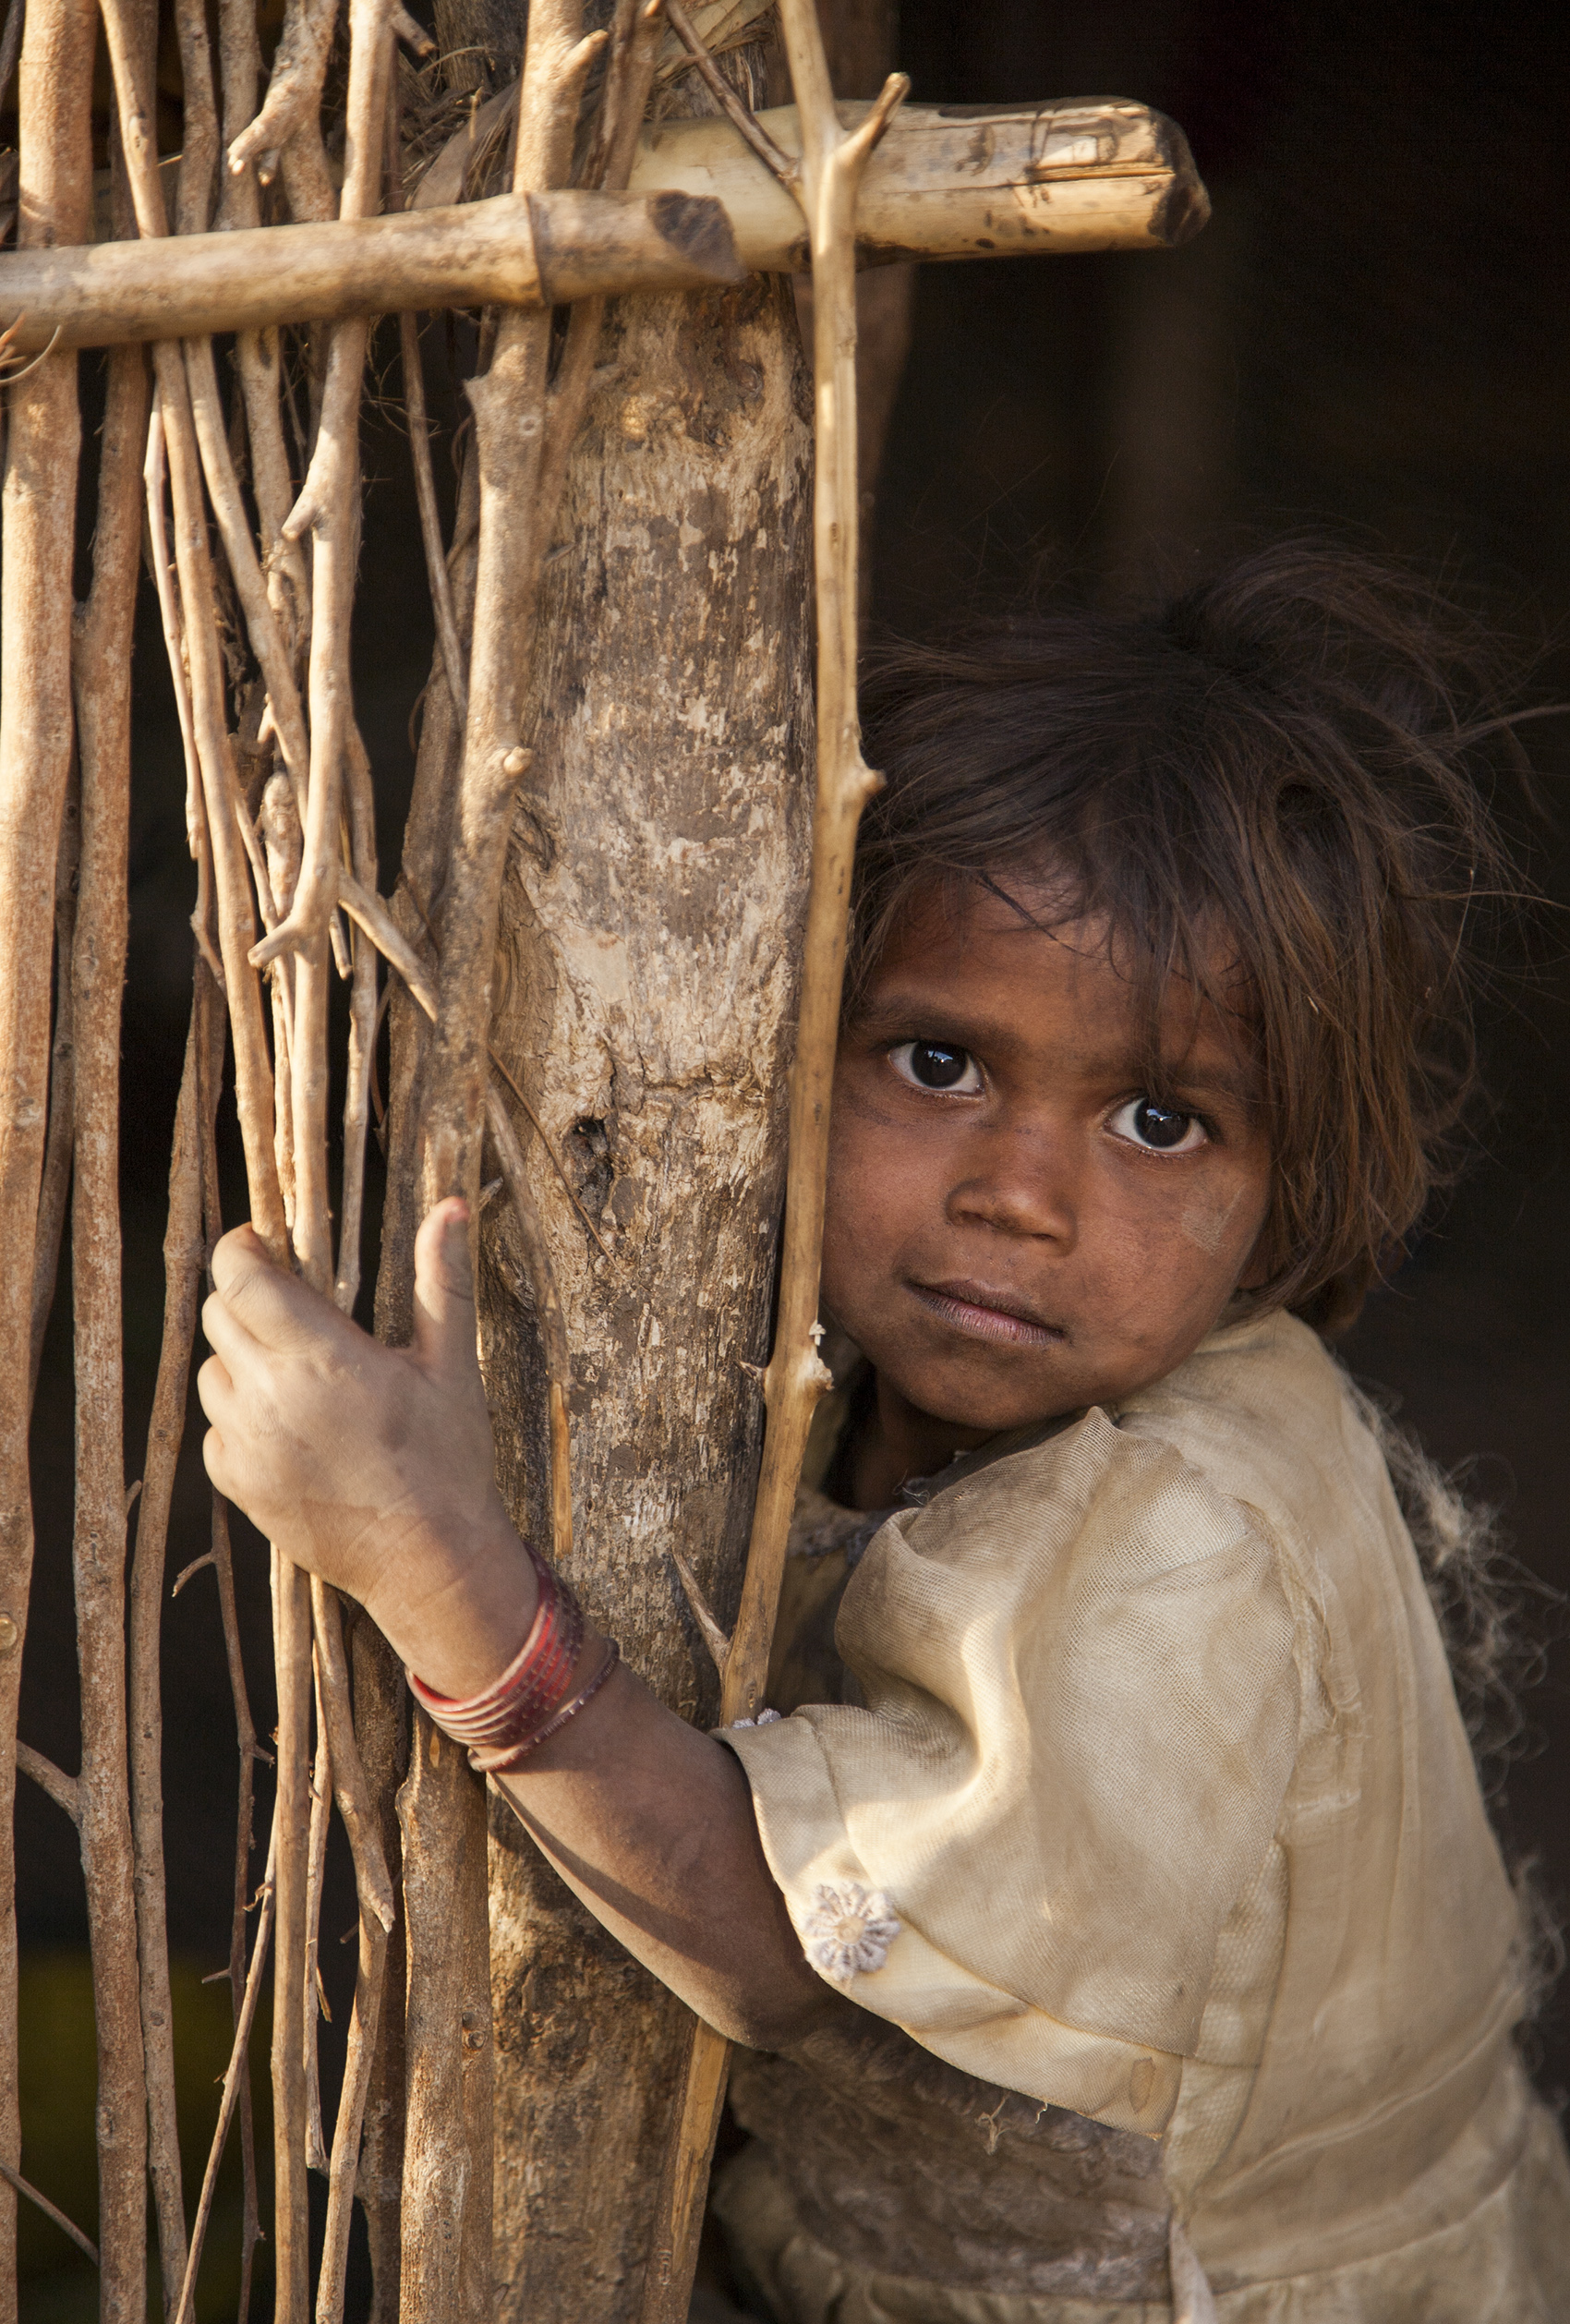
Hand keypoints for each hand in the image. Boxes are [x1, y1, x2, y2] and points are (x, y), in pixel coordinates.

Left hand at [198, 1198, 537, 1691]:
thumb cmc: (448, 1458)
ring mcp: (248, 1443)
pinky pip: (215, 1429)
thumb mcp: (450, 1364)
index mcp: (322, 1356)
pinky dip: (241, 1417)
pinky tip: (293, 1427)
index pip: (238, 1277)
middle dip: (248, 1299)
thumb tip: (450, 1206)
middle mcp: (272, 1395)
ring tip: (297, 1375)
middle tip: (291, 1308)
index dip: (239, 1250)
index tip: (261, 1244)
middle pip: (219, 1315)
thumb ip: (441, 1280)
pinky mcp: (239, 1484)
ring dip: (242, 1359)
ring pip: (212, 1372)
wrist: (430, 1561)